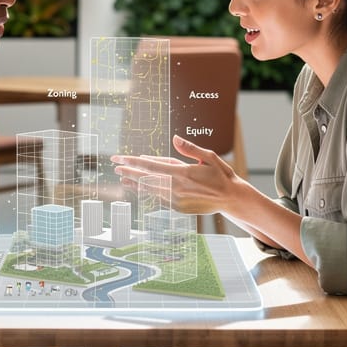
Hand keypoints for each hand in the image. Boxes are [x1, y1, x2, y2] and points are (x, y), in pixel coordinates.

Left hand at [112, 134, 239, 214]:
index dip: (134, 162)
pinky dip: (147, 193)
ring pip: (151, 190)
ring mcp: (177, 200)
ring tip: (122, 178)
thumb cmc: (221, 175)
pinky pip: (159, 198)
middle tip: (115, 166)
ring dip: (135, 183)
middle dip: (129, 172)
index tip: (121, 158)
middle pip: (147, 179)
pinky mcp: (178, 208)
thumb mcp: (209, 157)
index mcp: (183, 174)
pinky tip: (139, 189)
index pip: (151, 167)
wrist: (231, 199)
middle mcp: (177, 188)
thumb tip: (175, 138)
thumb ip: (190, 149)